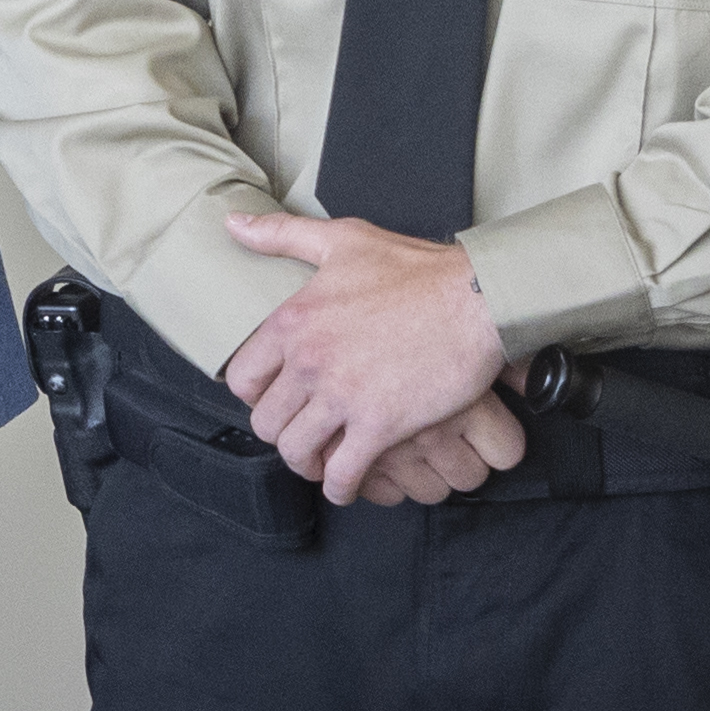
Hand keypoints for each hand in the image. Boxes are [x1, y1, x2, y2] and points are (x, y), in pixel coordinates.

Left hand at [219, 212, 511, 503]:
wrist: (475, 298)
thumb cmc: (415, 270)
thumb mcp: (341, 240)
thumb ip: (281, 235)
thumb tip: (234, 224)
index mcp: (292, 321)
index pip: (241, 378)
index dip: (254, 396)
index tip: (274, 399)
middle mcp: (308, 362)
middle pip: (266, 423)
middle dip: (280, 433)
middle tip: (300, 433)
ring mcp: (342, 396)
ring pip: (297, 452)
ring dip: (306, 463)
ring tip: (321, 461)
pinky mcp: (380, 425)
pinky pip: (343, 474)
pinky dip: (340, 487)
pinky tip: (348, 483)